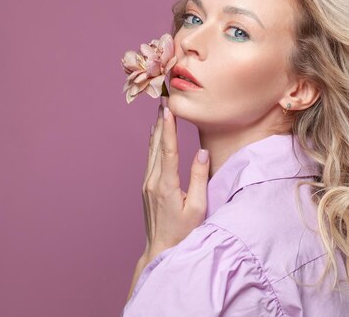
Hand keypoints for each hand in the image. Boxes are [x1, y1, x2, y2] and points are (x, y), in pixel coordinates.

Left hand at [140, 97, 209, 262]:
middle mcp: (153, 181)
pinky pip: (150, 159)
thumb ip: (199, 179)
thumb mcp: (197, 208)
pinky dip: (154, 143)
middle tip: (164, 99)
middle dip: (161, 122)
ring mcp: (147, 184)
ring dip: (157, 130)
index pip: (168, 150)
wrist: (160, 249)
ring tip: (161, 110)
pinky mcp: (146, 187)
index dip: (168, 128)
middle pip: (156, 145)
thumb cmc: (183, 232)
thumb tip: (201, 152)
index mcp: (166, 185)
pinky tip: (155, 134)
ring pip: (152, 151)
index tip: (168, 110)